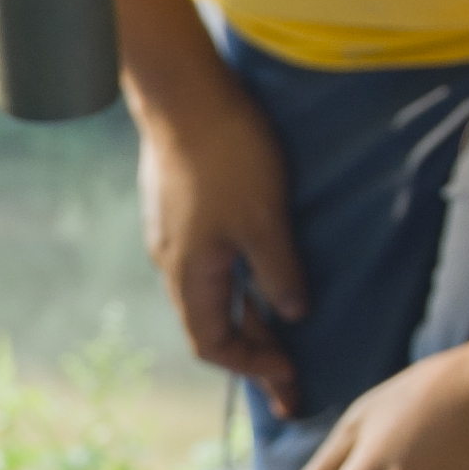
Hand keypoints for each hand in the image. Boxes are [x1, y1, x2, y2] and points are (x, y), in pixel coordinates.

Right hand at [136, 87, 308, 415]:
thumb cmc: (226, 155)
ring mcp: (177, 235)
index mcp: (190, 274)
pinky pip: (214, 264)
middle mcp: (175, 262)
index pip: (213, 344)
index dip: (253, 365)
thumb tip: (292, 315)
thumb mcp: (264, 220)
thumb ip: (278, 272)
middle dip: (255, 353)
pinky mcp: (184, 209)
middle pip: (213, 324)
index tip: (291, 371)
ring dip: (249, 316)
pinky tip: (264, 274)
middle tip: (292, 379)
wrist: (184, 91)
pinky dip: (241, 283)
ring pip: (214, 292)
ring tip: (284, 331)